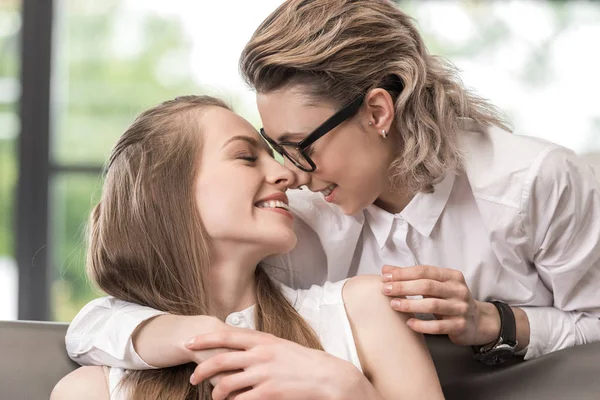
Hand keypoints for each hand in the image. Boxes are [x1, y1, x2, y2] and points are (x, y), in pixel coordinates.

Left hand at [185, 329, 365, 399]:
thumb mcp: (281, 346)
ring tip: (215, 396)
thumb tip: (241, 347)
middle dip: (202, 370)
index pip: (227, 336)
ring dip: (216, 392)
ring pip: (226, 384)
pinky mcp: (269, 393)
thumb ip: (260, 346)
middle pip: (220, 360)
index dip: (205, 339)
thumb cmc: (305, 362)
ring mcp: (264, 374)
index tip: (189, 343)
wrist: (327, 377)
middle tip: (192, 377)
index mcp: (263, 340)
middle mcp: (261, 355)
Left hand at [381, 265, 500, 345]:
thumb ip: (411, 277)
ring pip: (432, 305)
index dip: (404, 273)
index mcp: (452, 276)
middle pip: (427, 286)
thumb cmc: (450, 300)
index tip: (386, 277)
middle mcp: (458, 290)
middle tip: (385, 290)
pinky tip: (409, 323)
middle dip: (404, 287)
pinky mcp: (460, 326)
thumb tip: (386, 270)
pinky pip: (438, 326)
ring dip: (410, 304)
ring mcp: (461, 308)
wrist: (477, 321)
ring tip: (394, 304)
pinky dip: (422, 325)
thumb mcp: (435, 285)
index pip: (425, 270)